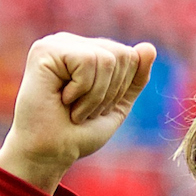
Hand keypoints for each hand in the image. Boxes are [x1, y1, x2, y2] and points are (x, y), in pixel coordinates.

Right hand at [0, 33, 156, 192]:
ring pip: (106, 59)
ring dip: (95, 96)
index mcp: (87, 52)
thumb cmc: (78, 133)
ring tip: (73, 108)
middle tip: (83, 109)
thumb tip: (149, 47)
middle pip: (122, 55)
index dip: (119, 90)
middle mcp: (72, 43)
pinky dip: (82, 91)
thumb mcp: (116, 105)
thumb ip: (134, 78)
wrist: (50, 153)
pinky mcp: (45, 49)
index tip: (95, 108)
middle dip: (110, 93)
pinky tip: (62, 100)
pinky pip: (88, 61)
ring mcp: (57, 43)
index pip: (129, 56)